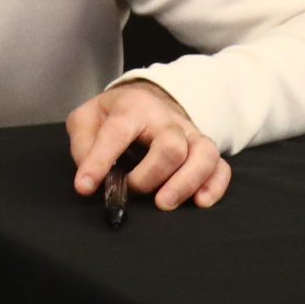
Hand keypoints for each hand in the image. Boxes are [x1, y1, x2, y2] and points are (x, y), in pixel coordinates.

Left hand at [65, 80, 231, 210]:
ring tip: (164, 204)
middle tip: (132, 190)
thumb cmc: (114, 114)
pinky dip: (214, 186)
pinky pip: (221, 167)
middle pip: (170, 146)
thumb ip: (83, 144)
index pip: (117, 133)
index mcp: (131, 107)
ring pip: (203, 155)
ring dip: (185, 183)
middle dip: (150, 176)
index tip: (85, 187)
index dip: (99, 162)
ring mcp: (190, 134)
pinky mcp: (205, 150)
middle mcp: (166, 119)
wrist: (147, 99)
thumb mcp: (86, 118)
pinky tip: (199, 202)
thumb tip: (91, 178)